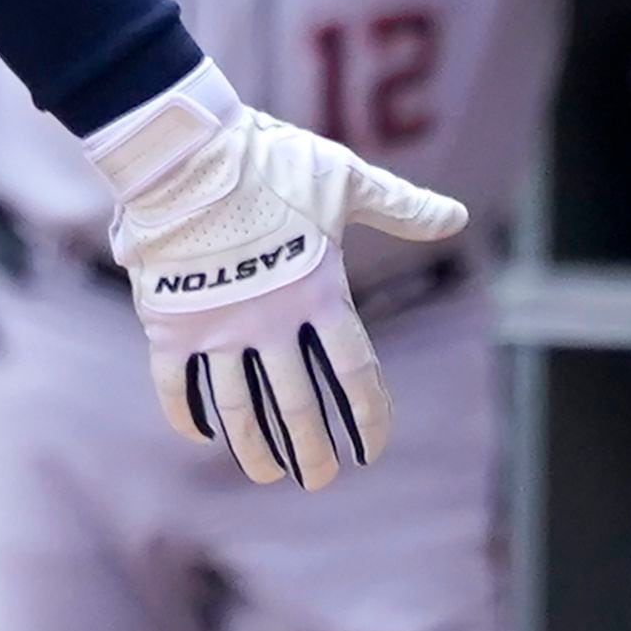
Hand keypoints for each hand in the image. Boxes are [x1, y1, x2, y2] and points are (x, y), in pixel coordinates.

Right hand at [86, 68, 467, 487]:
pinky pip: (177, 386)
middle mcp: (271, 322)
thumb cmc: (269, 160)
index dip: (367, 415)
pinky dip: (187, 415)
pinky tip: (200, 434)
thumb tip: (459, 216)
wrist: (185, 152)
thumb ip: (400, 207)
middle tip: (320, 479)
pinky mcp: (170, 325)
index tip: (372, 448)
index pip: (354, 371)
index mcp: (317, 293)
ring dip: (254, 448)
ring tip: (267, 473)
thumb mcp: (345, 179)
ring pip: (239, 408)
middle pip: (297, 405)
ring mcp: (218, 328)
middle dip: (311, 449)